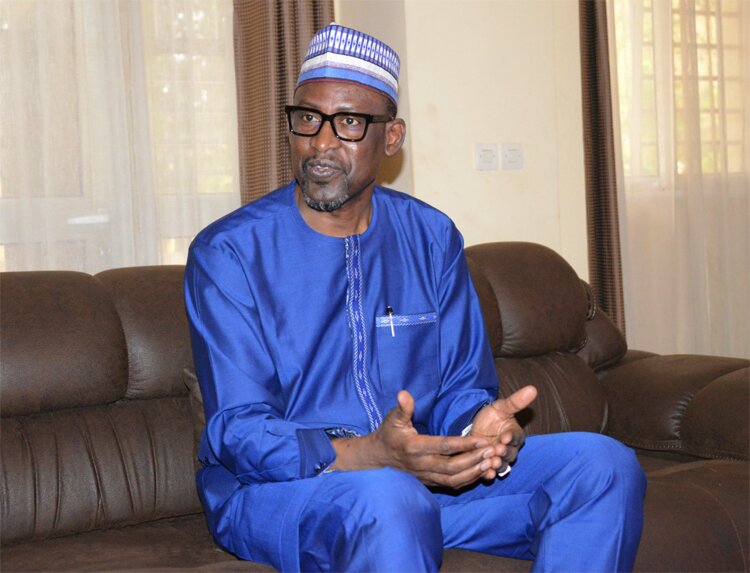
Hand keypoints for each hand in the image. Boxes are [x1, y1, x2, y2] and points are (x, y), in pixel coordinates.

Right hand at [331, 390, 496, 488]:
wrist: (378, 458)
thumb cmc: (388, 434)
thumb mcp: (392, 418)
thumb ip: (402, 407)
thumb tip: (404, 393)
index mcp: (413, 447)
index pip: (442, 447)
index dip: (463, 444)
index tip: (482, 439)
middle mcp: (420, 465)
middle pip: (451, 467)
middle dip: (474, 460)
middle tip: (493, 450)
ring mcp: (425, 476)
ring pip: (453, 480)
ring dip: (474, 472)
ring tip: (492, 462)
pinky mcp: (429, 483)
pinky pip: (451, 485)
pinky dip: (468, 481)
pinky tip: (481, 472)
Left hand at [470, 385, 536, 479]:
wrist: (474, 428)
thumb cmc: (491, 417)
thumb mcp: (501, 407)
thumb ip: (516, 401)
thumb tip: (533, 388)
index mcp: (515, 435)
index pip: (516, 437)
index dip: (511, 438)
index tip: (505, 437)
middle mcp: (510, 449)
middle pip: (510, 454)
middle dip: (504, 453)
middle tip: (497, 450)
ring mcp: (499, 459)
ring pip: (502, 465)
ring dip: (498, 465)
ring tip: (492, 463)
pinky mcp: (488, 466)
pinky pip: (491, 473)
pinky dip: (489, 475)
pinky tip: (486, 475)